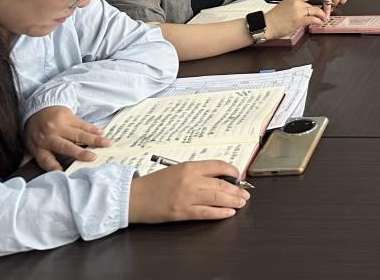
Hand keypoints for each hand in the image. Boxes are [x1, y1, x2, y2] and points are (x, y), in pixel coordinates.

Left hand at [24, 106, 111, 171]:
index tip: (63, 173)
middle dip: (79, 152)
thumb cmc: (35, 131)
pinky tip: (101, 132)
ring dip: (94, 139)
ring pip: (78, 134)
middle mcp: (49, 137)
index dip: (54, 167)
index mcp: (38, 147)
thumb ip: (27, 159)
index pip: (46, 160)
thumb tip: (22, 174)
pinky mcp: (68, 117)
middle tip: (92, 157)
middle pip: (65, 146)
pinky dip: (93, 128)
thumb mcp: (28, 145)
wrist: (39, 108)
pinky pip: (82, 124)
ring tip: (106, 144)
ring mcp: (60, 126)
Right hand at [129, 161, 249, 222]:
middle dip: (237, 189)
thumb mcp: (177, 170)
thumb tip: (219, 177)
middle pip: (221, 184)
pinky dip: (220, 213)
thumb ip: (197, 172)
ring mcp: (186, 197)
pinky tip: (229, 213)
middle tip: (245, 193)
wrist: (133, 197)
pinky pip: (206, 213)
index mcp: (189, 167)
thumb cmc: (154, 183)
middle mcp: (190, 180)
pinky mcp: (181, 212)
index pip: (218, 166)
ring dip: (233, 201)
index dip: (233, 172)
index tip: (239, 177)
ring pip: (217, 198)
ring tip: (241, 202)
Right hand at [265, 0, 331, 37]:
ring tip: (324, 18)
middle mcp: (297, 3)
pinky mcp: (299, 21)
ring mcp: (298, 11)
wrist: (266, 25)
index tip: (321, 1)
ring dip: (322, 15)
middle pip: (314, 3)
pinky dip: (318, 21)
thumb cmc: (273, 18)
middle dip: (321, 8)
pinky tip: (319, 22)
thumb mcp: (285, 5)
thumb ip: (295, 5)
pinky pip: (313, 19)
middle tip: (324, 12)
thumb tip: (304, 8)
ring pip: (316, 11)